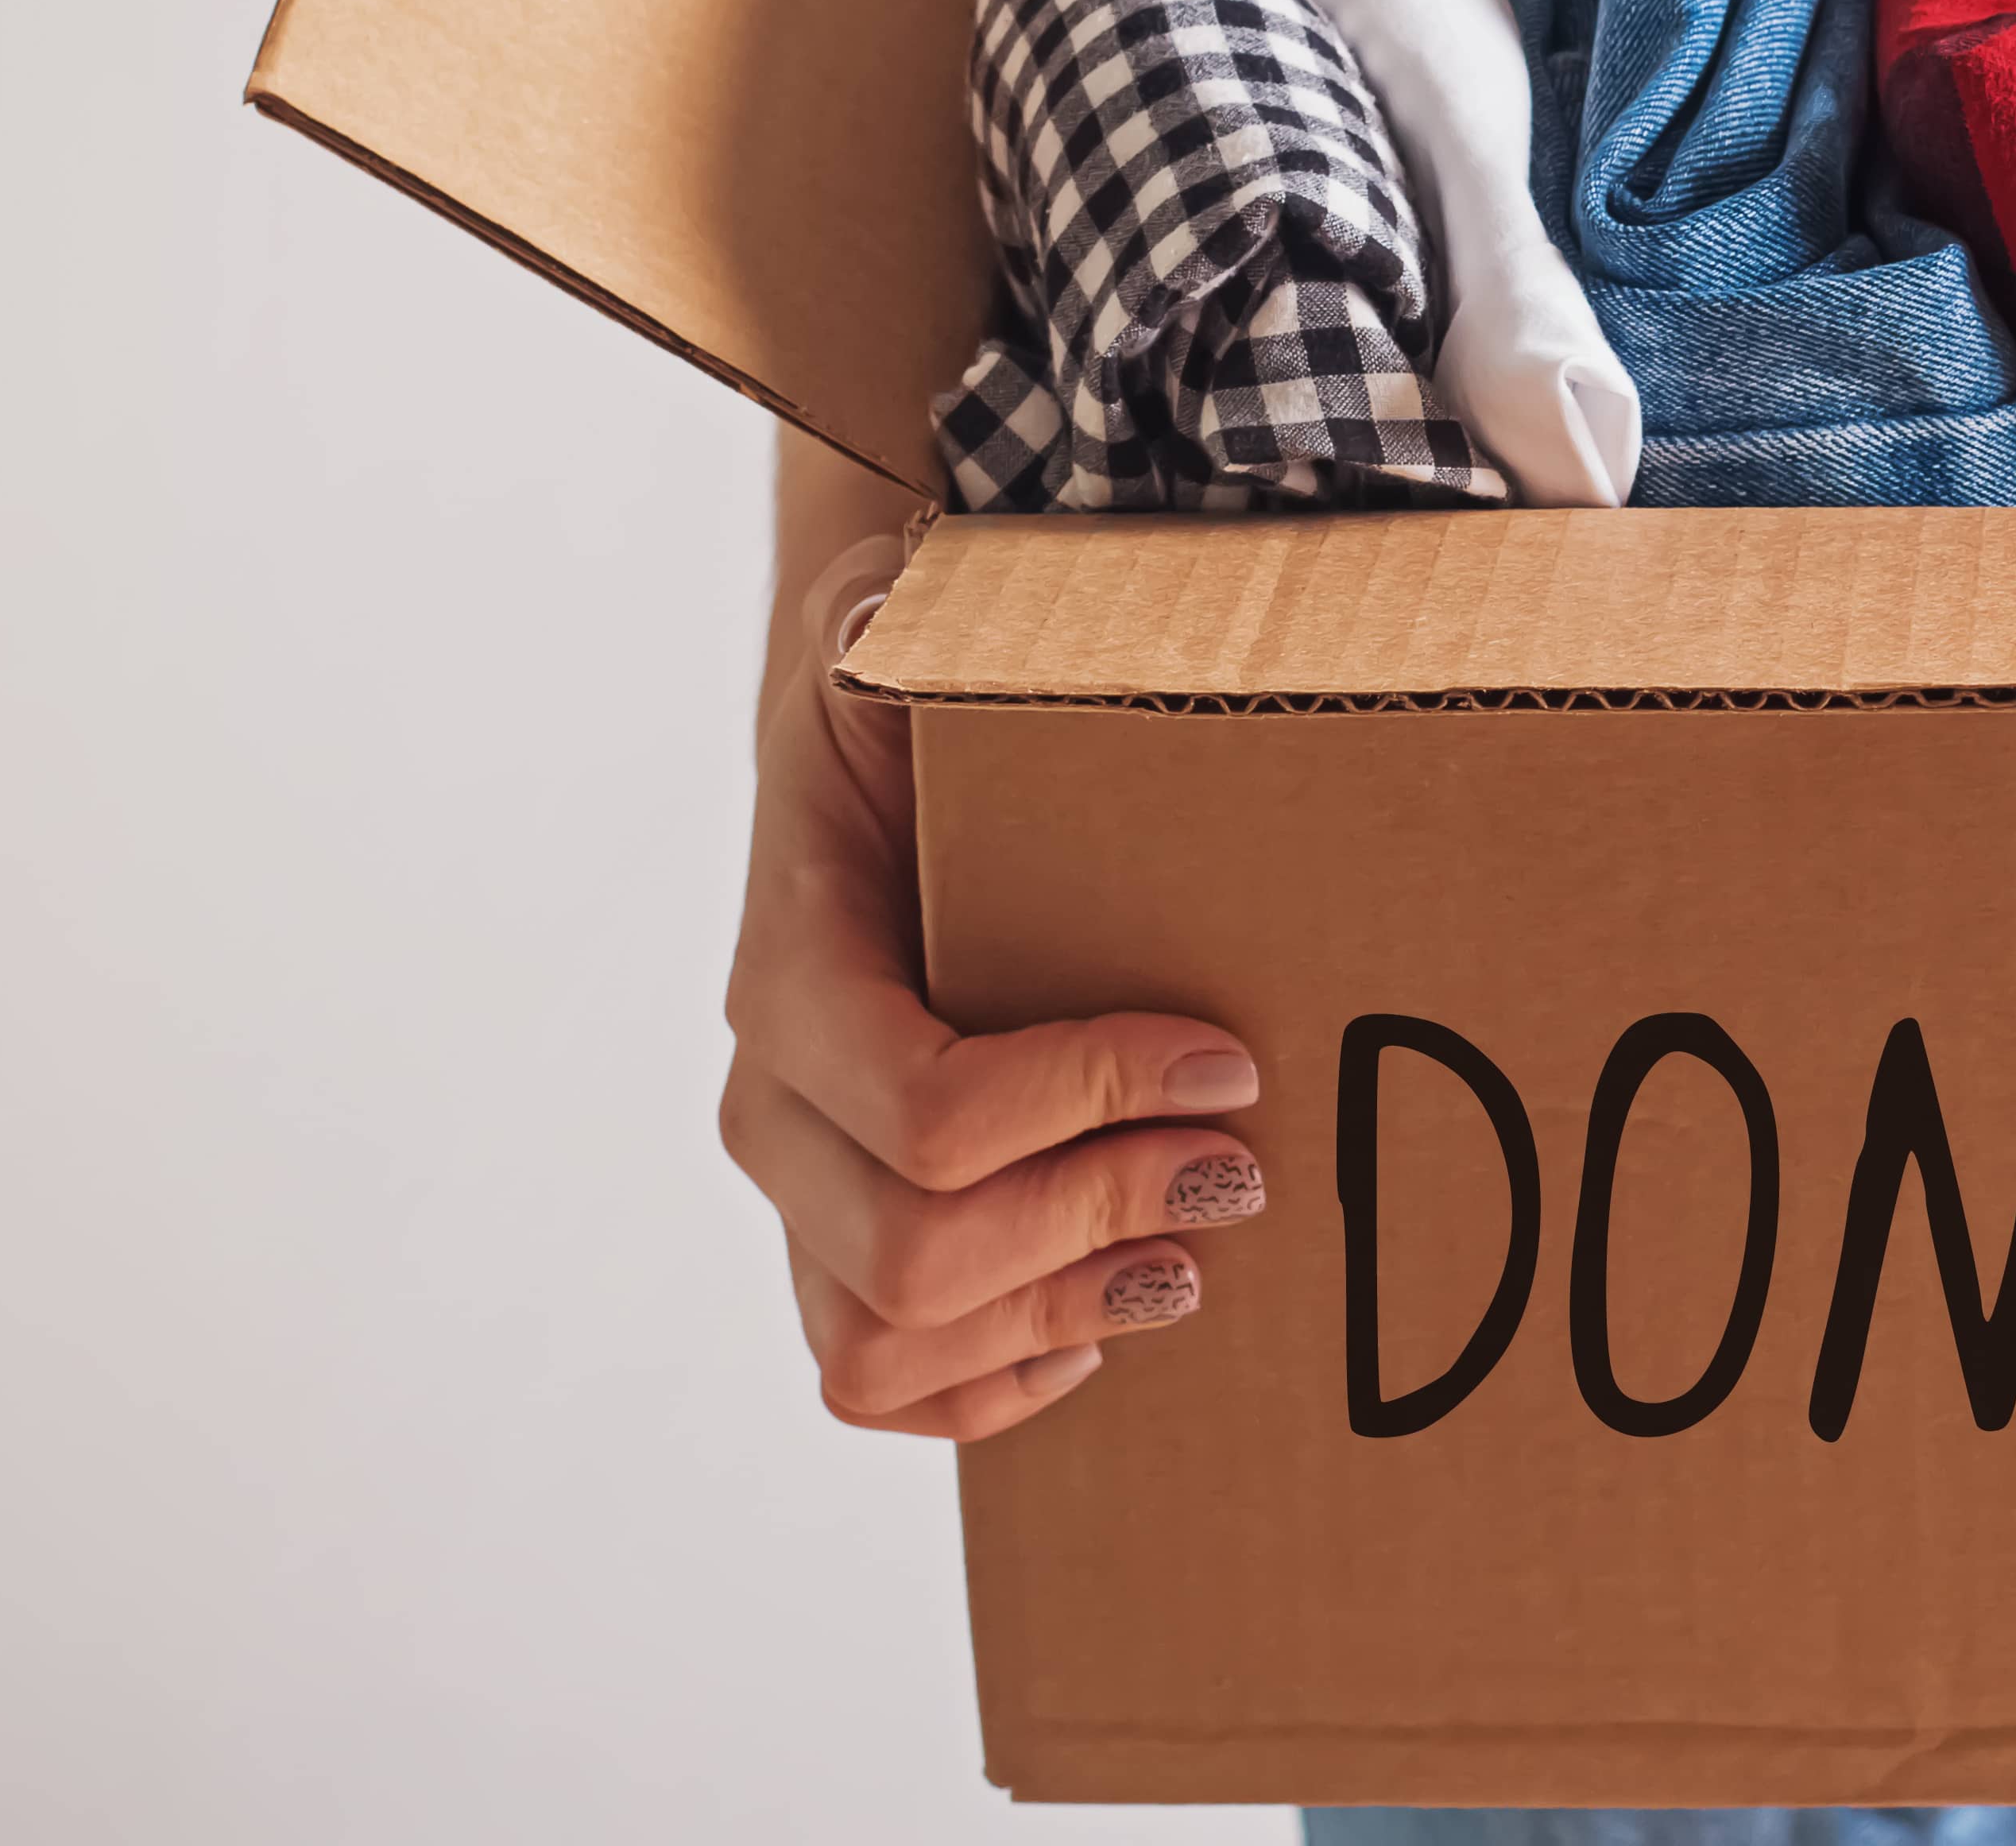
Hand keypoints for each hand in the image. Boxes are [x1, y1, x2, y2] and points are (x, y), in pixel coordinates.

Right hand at [716, 532, 1271, 1438]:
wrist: (873, 727)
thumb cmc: (918, 684)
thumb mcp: (916, 629)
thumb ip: (920, 638)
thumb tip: (932, 637)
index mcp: (793, 963)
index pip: (921, 1108)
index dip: (1084, 1107)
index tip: (1225, 1064)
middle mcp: (775, 1096)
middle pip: (912, 1251)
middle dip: (1099, 1214)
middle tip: (1239, 1170)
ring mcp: (802, 1180)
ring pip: (887, 1339)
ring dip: (1060, 1314)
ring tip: (1189, 1254)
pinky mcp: (843, 1235)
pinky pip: (881, 1375)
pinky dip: (993, 1385)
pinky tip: (1096, 1330)